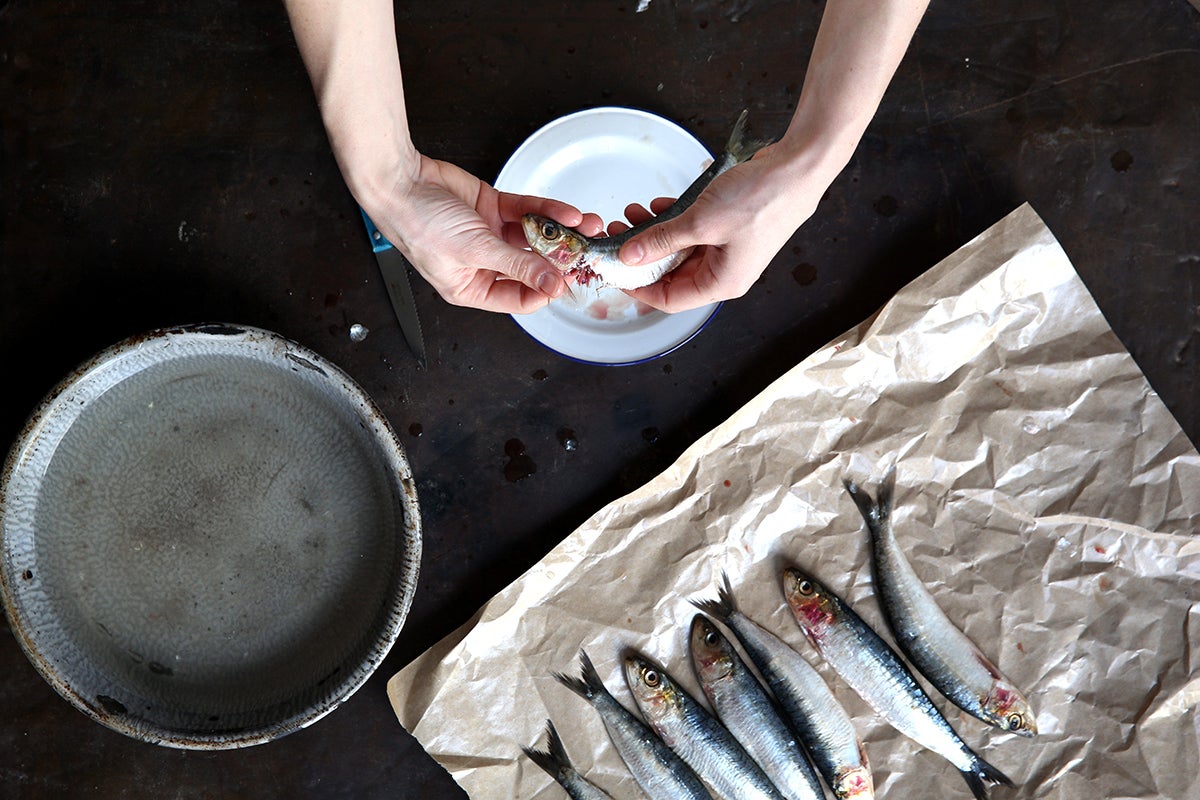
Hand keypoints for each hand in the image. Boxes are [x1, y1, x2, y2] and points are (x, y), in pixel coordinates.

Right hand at [366, 154, 602, 313]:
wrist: (400, 181)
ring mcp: (491, 235)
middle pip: (532, 267)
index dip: (546, 290)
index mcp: (472, 287)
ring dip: (562, 232)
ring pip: (536, 237)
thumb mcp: (473, 251)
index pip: (520, 298)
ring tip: (585, 228)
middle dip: (561, 259)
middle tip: (586, 252)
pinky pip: (529, 212)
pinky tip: (567, 213)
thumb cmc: (417, 224)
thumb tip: (550, 284)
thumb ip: (517, 266)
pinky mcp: (494, 208)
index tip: (568, 279)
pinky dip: (548, 210)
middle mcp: (484, 264)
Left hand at [609, 142, 824, 312]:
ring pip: (679, 250)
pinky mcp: (729, 228)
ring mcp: (728, 250)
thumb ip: (662, 240)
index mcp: (722, 283)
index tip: (614, 270)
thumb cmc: (762, 199)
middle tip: (616, 235)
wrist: (798, 168)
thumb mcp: (701, 222)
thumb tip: (629, 255)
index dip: (638, 288)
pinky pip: (692, 232)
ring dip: (654, 234)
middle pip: (671, 274)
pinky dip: (672, 220)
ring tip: (631, 213)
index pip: (669, 300)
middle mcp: (725, 272)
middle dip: (641, 254)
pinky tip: (656, 205)